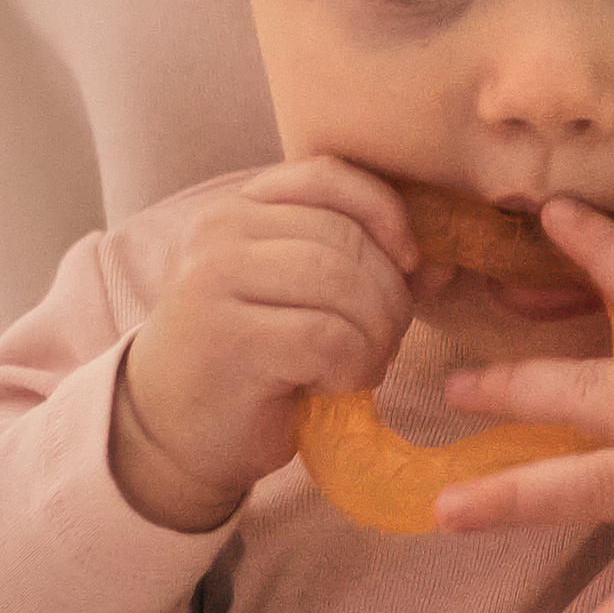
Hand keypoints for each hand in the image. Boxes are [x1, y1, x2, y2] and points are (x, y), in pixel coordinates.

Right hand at [111, 161, 421, 533]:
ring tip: (363, 363)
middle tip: (384, 339)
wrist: (170, 437)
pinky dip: (353, 364)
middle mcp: (216, 232)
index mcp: (234, 208)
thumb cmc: (248, 361)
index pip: (329, 175)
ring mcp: (213, 282)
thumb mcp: (297, 295)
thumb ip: (359, 263)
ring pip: (343, 283)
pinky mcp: (228, 340)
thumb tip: (443, 260)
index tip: (411, 260)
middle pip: (346, 236)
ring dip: (376, 332)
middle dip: (389, 293)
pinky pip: (329, 337)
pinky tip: (336, 384)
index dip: (386, 211)